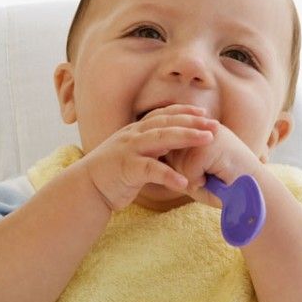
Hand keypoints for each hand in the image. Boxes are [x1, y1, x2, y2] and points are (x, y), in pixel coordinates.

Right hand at [79, 104, 217, 209]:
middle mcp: (133, 136)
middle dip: (192, 121)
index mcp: (136, 131)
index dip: (184, 111)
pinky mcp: (127, 169)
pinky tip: (184, 182)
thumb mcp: (133, 154)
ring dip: (186, 137)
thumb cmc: (113, 174)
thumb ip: (151, 148)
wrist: (87, 189)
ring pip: (161, 139)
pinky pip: (151, 170)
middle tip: (214, 123)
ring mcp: (129, 150)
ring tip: (208, 140)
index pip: (163, 115)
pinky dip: (168, 174)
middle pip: (167, 123)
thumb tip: (173, 147)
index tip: (204, 111)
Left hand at [164, 121, 262, 208]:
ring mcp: (208, 133)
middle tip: (208, 174)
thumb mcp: (196, 171)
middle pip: (168, 151)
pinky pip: (187, 171)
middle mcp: (204, 126)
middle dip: (182, 170)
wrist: (257, 192)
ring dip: (190, 176)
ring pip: (176, 161)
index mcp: (201, 129)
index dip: (175, 157)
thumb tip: (156, 155)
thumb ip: (175, 161)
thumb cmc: (225, 187)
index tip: (196, 168)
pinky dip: (198, 181)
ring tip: (212, 176)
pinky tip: (215, 180)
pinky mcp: (209, 146)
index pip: (170, 139)